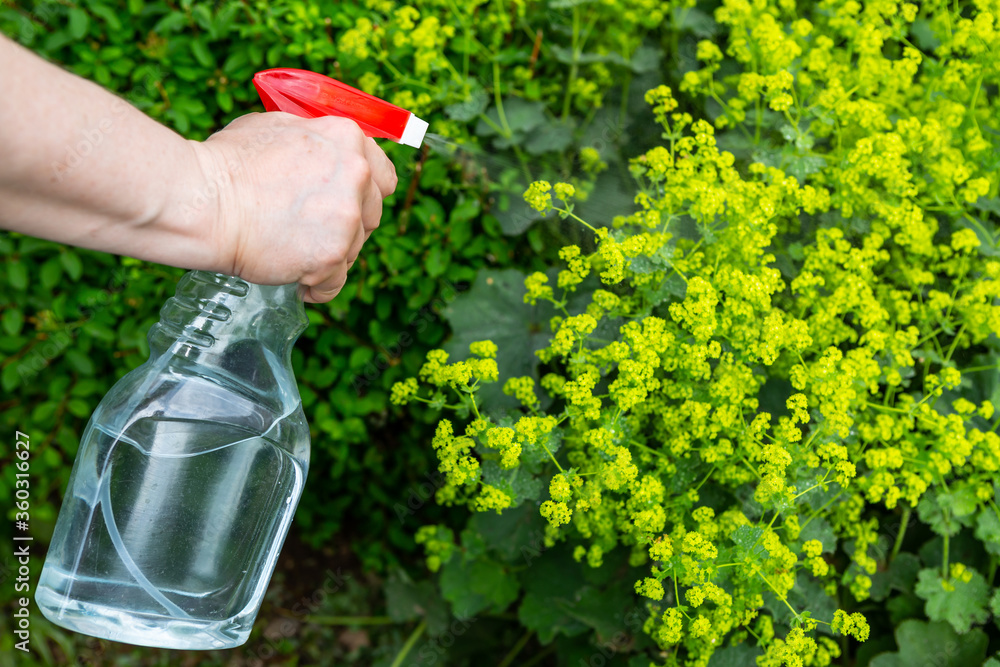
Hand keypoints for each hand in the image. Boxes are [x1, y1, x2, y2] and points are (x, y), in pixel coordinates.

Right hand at [185, 112, 397, 302]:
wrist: (202, 200)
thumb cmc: (227, 164)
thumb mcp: (279, 128)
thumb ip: (317, 143)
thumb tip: (329, 154)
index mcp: (347, 139)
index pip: (384, 177)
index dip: (365, 196)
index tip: (348, 208)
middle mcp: (356, 174)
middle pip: (371, 216)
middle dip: (345, 229)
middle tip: (308, 232)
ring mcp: (346, 217)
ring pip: (353, 251)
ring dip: (328, 257)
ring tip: (290, 251)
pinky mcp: (330, 255)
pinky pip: (335, 283)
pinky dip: (316, 286)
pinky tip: (295, 279)